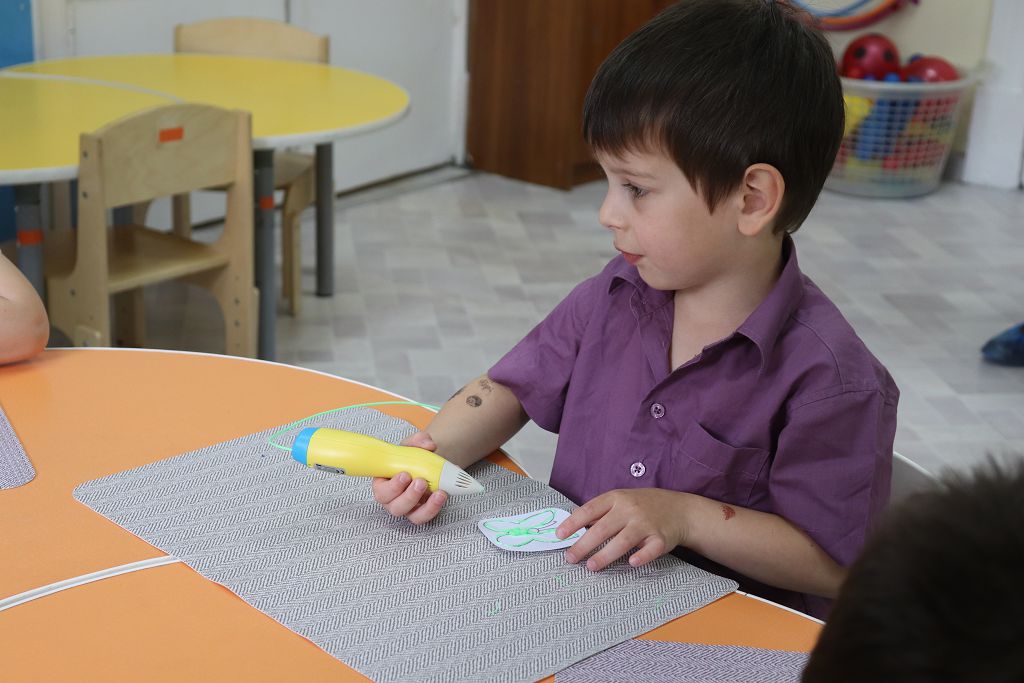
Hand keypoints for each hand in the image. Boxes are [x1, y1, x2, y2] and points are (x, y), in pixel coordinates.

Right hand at [370, 431, 447, 523]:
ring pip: (412, 516)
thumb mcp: (413, 444)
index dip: (392, 487)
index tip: (405, 474)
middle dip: (409, 496)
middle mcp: (393, 500)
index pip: (381, 491)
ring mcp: (408, 508)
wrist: (429, 463)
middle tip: (421, 482)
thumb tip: (429, 444)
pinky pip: (426, 516)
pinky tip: (443, 495)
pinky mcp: (422, 512)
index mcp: (383, 483)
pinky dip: (435, 508)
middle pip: (395, 507)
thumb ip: (419, 440)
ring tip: (438, 492)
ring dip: (426, 506)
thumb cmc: (413, 457)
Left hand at [556, 488, 689, 570]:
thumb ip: (600, 511)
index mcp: (616, 498)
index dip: (573, 523)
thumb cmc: (645, 505)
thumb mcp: (622, 500)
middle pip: (603, 528)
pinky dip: (642, 556)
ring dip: (606, 555)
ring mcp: (646, 524)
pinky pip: (650, 549)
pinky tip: (632, 563)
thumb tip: (572, 522)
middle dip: (584, 544)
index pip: (590, 510)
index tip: (559, 535)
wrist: (680, 510)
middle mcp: (630, 509)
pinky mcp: (661, 538)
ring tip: (591, 566)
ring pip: (623, 540)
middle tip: (570, 558)